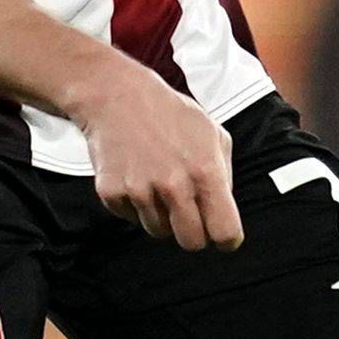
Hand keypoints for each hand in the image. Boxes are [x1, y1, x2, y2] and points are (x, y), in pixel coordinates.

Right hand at [68, 63, 241, 248]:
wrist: (117, 96)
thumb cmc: (169, 113)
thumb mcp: (213, 134)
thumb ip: (224, 175)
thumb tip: (222, 210)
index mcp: (205, 171)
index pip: (224, 231)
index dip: (227, 239)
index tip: (223, 237)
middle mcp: (173, 184)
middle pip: (191, 243)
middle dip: (194, 233)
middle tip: (189, 215)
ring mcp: (140, 190)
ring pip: (159, 232)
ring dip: (162, 216)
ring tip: (157, 184)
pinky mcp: (112, 192)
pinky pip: (130, 218)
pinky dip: (135, 205)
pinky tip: (136, 176)